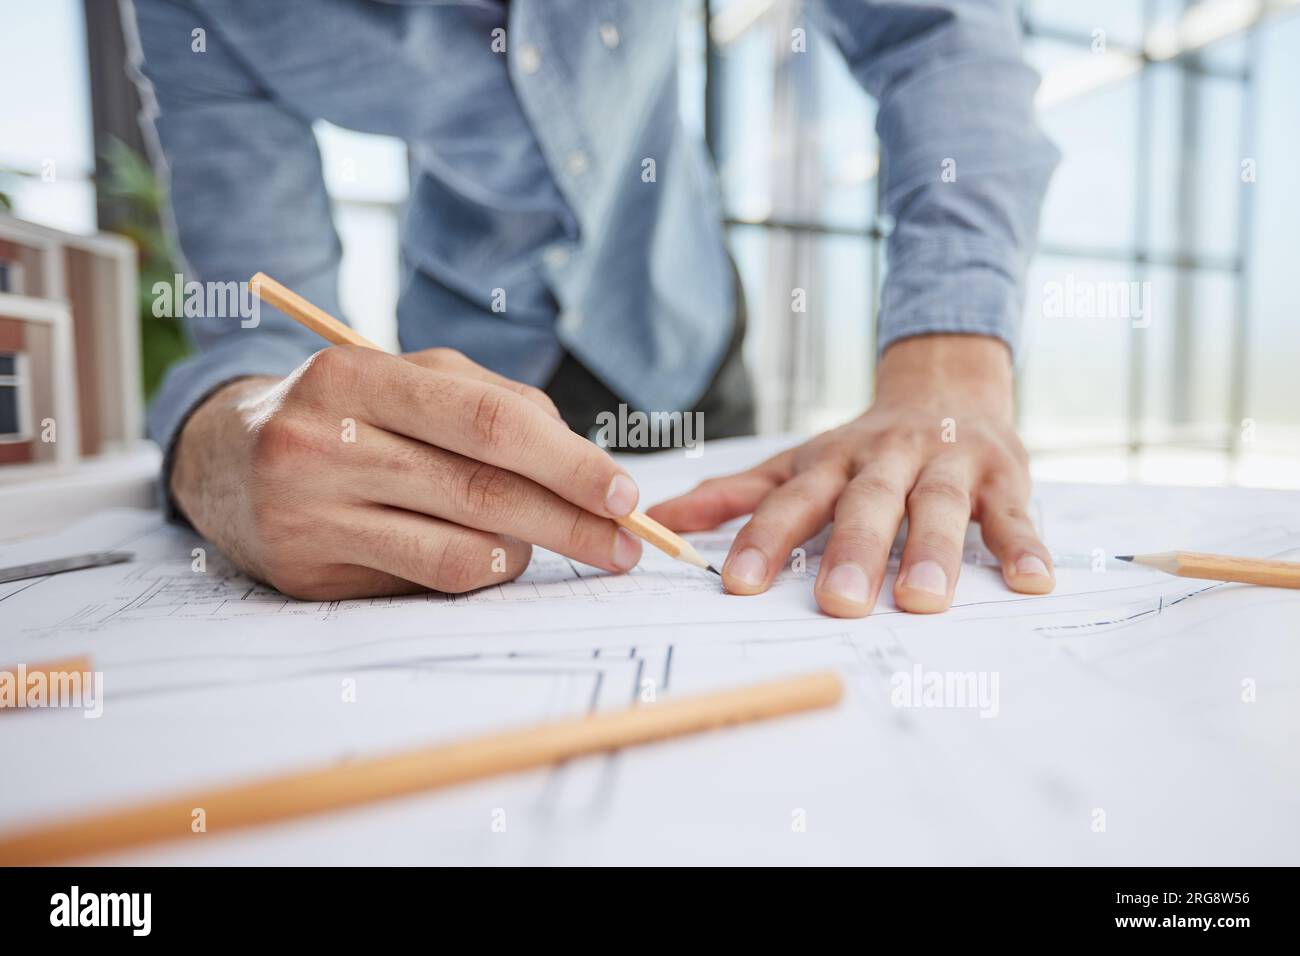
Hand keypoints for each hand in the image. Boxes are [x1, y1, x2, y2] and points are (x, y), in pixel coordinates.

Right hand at [170, 346, 641, 598]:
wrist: (223, 459)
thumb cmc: (342, 413)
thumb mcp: (405, 377)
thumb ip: (493, 402)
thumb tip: (581, 458)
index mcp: (356, 375)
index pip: (489, 422)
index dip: (568, 461)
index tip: (624, 492)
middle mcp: (324, 441)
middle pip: (484, 488)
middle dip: (573, 520)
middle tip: (627, 544)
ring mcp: (310, 512)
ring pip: (462, 546)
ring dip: (529, 549)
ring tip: (551, 541)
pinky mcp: (309, 572)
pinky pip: (429, 581)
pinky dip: (483, 571)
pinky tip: (496, 557)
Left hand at [647, 335, 1053, 616]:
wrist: (946, 386)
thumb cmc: (863, 448)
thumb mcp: (798, 464)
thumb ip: (736, 496)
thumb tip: (660, 522)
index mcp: (830, 462)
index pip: (792, 502)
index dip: (764, 539)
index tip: (738, 585)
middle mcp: (885, 458)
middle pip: (865, 503)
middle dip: (850, 551)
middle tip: (837, 604)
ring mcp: (946, 463)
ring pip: (936, 504)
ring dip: (931, 550)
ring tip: (922, 600)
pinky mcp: (1002, 475)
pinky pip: (1013, 512)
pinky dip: (1023, 545)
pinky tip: (1031, 582)